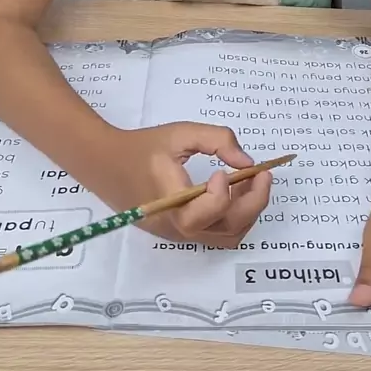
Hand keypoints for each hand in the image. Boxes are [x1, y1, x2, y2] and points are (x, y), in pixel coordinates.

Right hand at [101, 122, 271, 246]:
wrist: (107, 164)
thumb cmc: (143, 147)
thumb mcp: (180, 133)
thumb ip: (217, 140)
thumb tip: (248, 163)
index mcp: (170, 203)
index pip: (207, 214)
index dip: (224, 194)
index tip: (224, 170)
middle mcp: (176, 227)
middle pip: (227, 230)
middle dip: (254, 202)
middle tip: (263, 175)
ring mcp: (179, 235)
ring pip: (227, 237)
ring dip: (247, 212)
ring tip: (251, 182)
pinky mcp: (181, 234)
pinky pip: (216, 233)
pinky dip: (234, 215)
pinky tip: (235, 190)